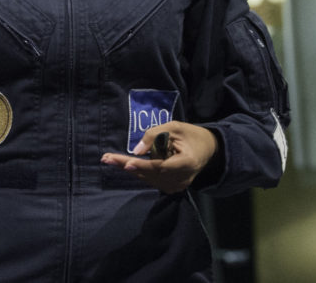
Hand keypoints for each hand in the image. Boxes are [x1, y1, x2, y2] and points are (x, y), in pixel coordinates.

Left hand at [100, 121, 218, 193]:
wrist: (208, 150)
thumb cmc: (190, 135)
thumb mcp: (174, 127)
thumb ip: (155, 136)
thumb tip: (136, 151)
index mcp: (188, 162)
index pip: (162, 166)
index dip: (144, 166)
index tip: (127, 164)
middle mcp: (183, 178)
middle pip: (151, 173)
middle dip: (127, 165)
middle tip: (106, 158)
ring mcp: (178, 185)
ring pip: (149, 178)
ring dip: (129, 169)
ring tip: (109, 159)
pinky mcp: (173, 187)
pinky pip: (152, 179)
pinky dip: (139, 171)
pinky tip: (124, 163)